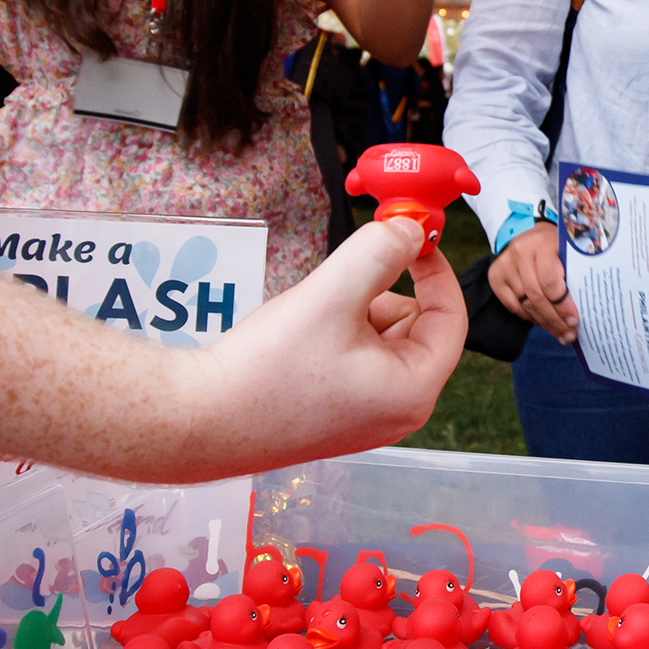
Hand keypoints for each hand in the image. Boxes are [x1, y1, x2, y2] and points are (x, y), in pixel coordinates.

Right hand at [194, 218, 466, 462]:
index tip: (411, 235)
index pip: (450, 318)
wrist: (198, 420)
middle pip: (414, 327)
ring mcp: (364, 417)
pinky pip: (353, 357)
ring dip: (353, 311)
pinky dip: (333, 332)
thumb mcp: (332, 294)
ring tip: (309, 318)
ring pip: (380, 338)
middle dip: (381, 293)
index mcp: (412, 391)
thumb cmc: (266, 369)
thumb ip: (379, 252)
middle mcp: (396, 412)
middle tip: (339, 282)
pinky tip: (296, 338)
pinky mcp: (334, 415)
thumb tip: (411, 228)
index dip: (434, 269)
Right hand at [488, 221, 575, 344]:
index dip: (563, 305)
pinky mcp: (495, 275)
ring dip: (543, 322)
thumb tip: (586, 310)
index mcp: (543, 244)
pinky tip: (541, 322)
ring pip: (525, 303)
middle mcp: (520, 252)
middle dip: (554, 319)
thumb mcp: (568, 252)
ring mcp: (505, 264)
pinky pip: (511, 305)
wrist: (529, 234)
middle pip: (536, 296)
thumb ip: (574, 275)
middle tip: (568, 334)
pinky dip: (527, 316)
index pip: (550, 281)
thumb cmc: (555, 248)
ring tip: (558, 332)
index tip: (574, 321)